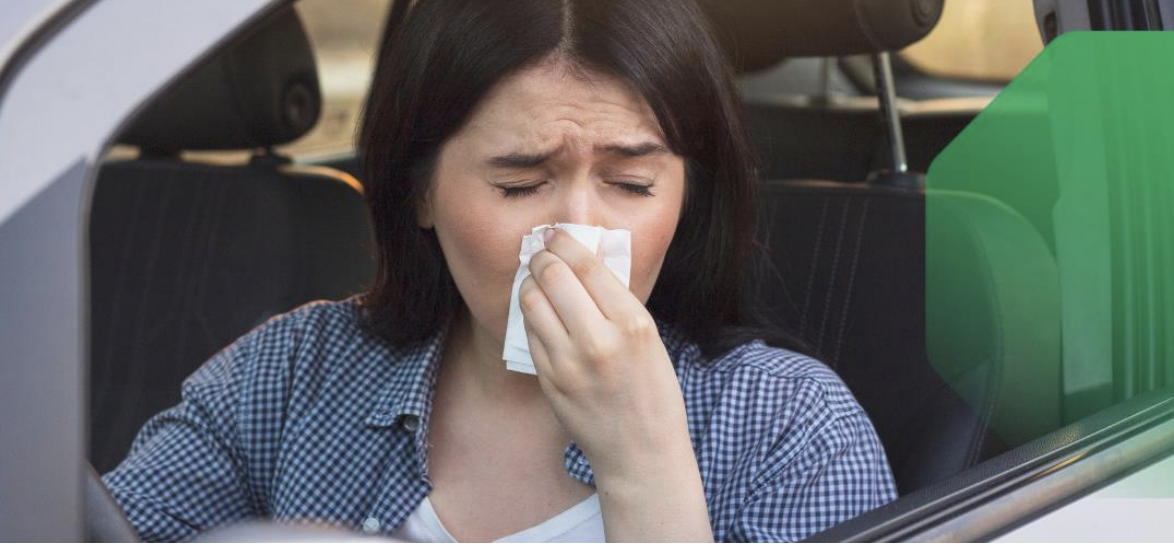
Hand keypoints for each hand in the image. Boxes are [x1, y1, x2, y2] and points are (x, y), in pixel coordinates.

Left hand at [518, 226, 712, 541]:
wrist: (641, 453)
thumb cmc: (652, 391)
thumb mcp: (649, 338)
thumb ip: (617, 301)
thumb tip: (582, 259)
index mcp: (633, 324)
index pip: (586, 266)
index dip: (565, 242)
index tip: (557, 235)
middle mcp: (599, 341)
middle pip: (554, 276)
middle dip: (542, 257)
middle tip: (541, 253)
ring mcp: (569, 363)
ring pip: (533, 302)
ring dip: (530, 284)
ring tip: (536, 280)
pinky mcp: (549, 381)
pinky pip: (530, 334)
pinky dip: (531, 317)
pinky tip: (539, 313)